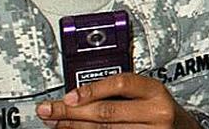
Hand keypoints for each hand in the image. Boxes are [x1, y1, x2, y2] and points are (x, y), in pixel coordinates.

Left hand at [36, 73, 199, 127]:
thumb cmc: (159, 109)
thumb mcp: (148, 93)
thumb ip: (121, 91)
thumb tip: (79, 94)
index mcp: (156, 91)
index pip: (122, 84)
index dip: (92, 89)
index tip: (69, 95)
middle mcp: (156, 112)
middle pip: (107, 112)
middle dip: (72, 112)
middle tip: (49, 110)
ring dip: (75, 127)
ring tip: (56, 123)